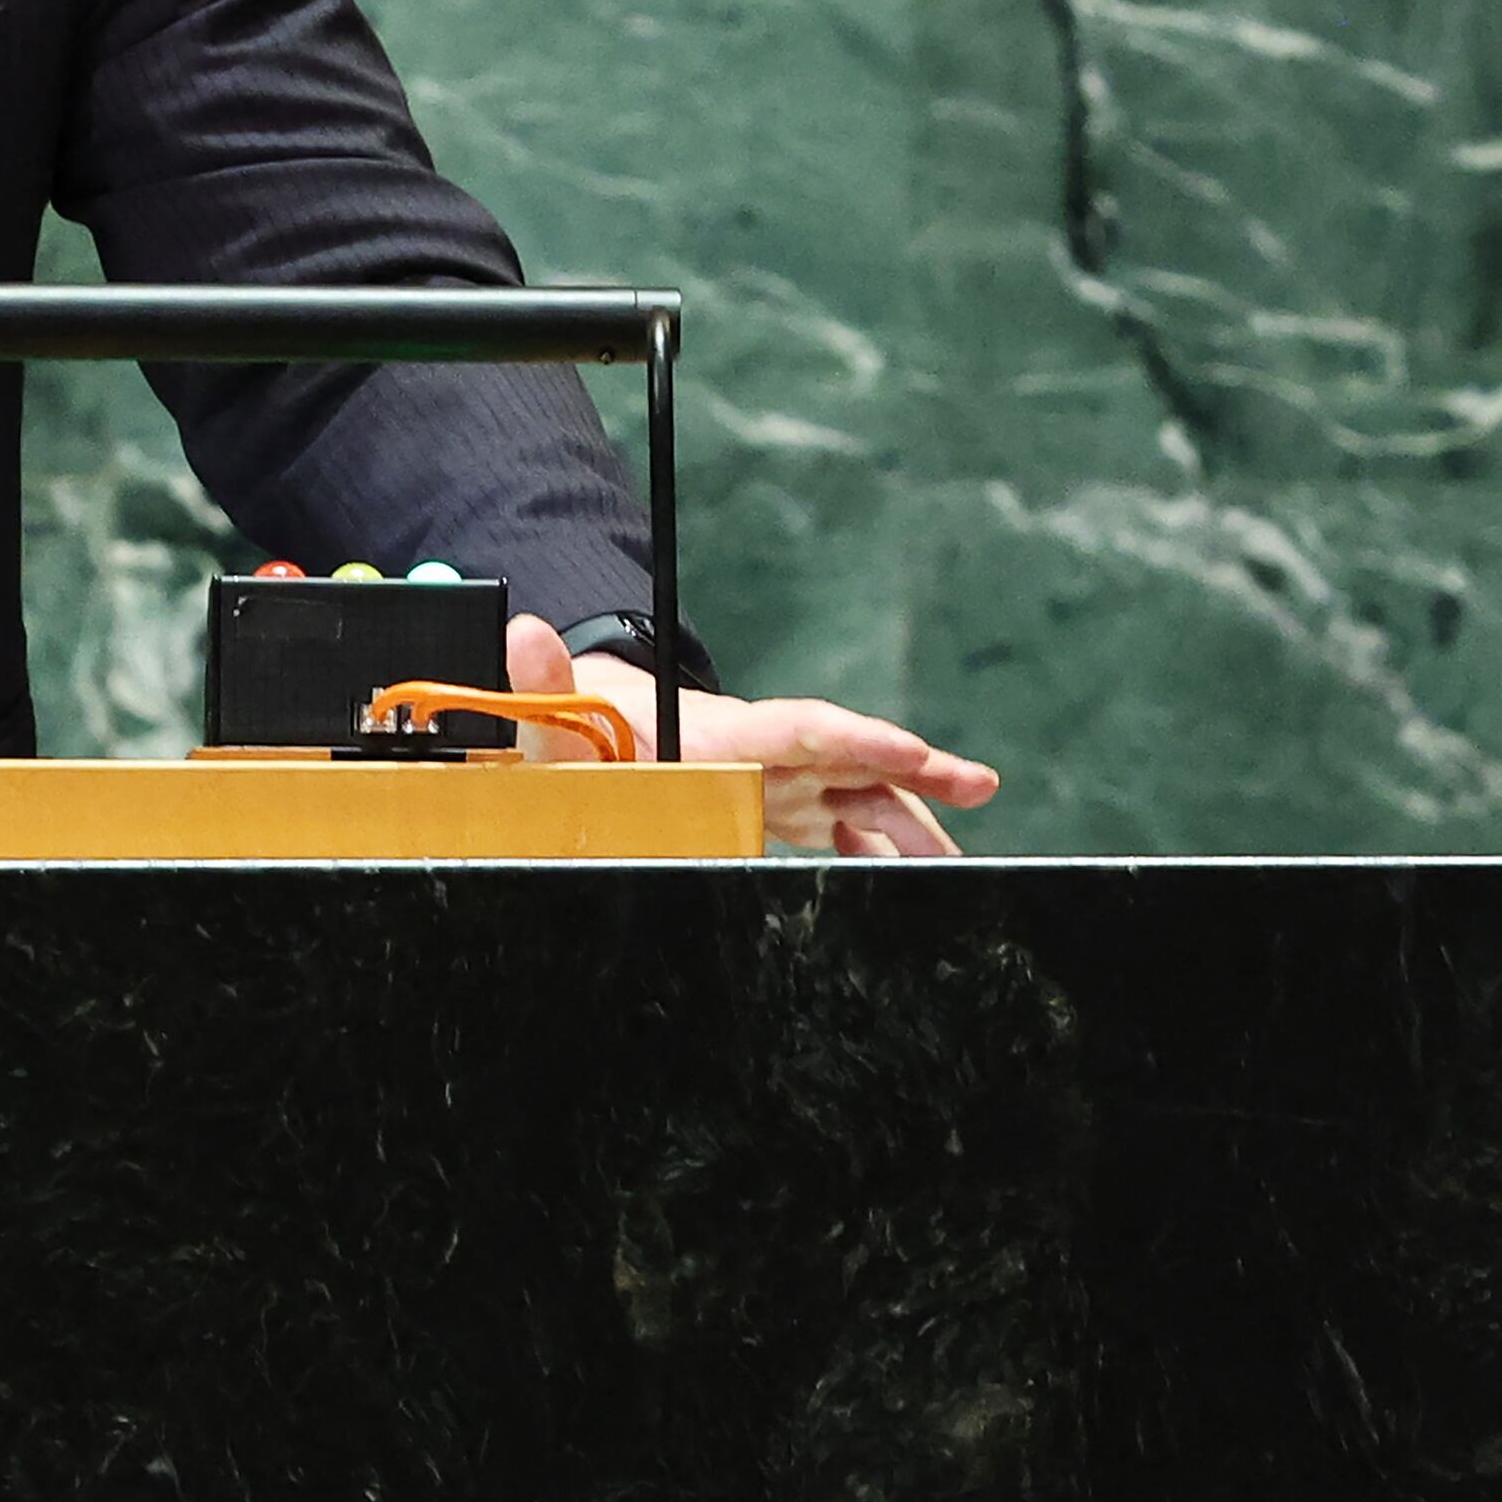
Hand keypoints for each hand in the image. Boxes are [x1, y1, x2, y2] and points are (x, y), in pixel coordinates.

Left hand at [503, 614, 996, 857]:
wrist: (582, 725)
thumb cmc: (578, 727)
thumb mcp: (556, 712)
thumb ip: (543, 681)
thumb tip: (523, 629)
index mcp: (717, 733)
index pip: (796, 729)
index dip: (855, 738)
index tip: (911, 750)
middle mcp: (758, 750)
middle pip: (846, 756)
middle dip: (914, 770)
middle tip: (978, 784)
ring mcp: (769, 776)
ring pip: (852, 792)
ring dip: (907, 819)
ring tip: (959, 857)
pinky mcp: (767, 803)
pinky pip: (831, 822)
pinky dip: (871, 845)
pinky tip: (904, 872)